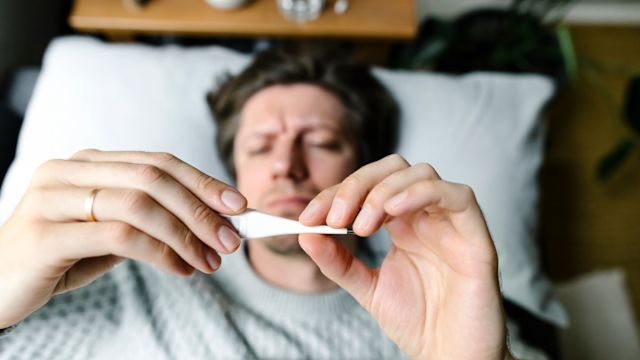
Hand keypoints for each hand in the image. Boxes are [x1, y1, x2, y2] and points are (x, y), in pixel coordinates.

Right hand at [0, 149, 245, 327]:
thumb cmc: (61, 255)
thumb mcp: (110, 231)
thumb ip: (150, 219)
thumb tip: (213, 222)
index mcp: (88, 161)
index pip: (158, 162)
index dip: (203, 181)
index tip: (239, 204)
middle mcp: (68, 170)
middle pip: (153, 178)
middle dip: (200, 209)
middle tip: (230, 240)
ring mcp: (51, 197)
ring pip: (139, 204)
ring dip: (185, 234)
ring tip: (210, 261)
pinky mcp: (43, 232)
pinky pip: (118, 236)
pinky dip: (160, 253)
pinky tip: (180, 269)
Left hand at [298, 154, 508, 359]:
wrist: (452, 357)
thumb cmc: (418, 322)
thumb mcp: (366, 288)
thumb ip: (338, 262)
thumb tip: (306, 235)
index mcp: (402, 224)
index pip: (368, 187)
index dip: (336, 194)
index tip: (308, 217)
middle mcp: (427, 216)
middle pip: (393, 170)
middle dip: (358, 185)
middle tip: (335, 216)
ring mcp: (452, 223)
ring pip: (422, 174)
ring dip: (384, 191)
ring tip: (361, 225)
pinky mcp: (476, 237)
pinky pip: (458, 196)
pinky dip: (421, 193)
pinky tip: (393, 210)